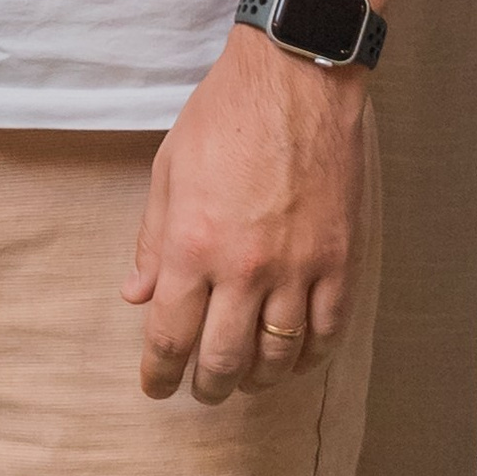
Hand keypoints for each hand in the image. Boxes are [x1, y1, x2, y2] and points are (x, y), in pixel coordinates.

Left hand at [122, 25, 372, 403]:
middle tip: (200, 393)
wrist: (295, 82)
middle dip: (206, 386)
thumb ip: (153, 241)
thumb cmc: (223, 118)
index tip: (155, 387)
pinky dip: (308, 356)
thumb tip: (136, 295)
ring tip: (243, 379)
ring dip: (257, 378)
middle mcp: (246, 267)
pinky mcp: (340, 261)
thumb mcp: (168, 172)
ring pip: (278, 355)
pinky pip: (326, 330)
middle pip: (223, 357)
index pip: (171, 334)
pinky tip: (294, 359)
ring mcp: (299, 267)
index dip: (160, 372)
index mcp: (194, 245)